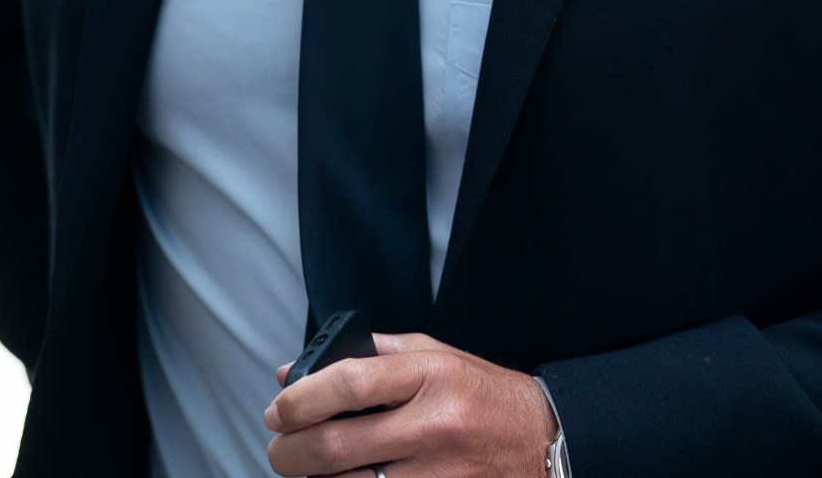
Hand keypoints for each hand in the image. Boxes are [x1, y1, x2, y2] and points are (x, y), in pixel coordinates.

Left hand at [263, 332, 556, 477]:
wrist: (543, 440)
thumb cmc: (482, 394)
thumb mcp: (436, 355)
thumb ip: (367, 356)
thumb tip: (295, 372)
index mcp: (432, 374)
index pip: (349, 383)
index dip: (300, 398)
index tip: (278, 408)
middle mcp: (435, 424)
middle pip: (336, 445)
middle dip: (288, 451)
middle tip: (278, 448)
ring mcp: (439, 473)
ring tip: (308, 467)